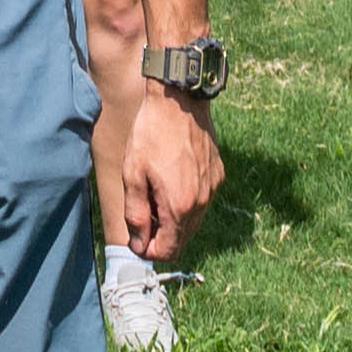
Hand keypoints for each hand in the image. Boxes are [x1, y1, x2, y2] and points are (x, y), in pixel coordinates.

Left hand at [113, 87, 222, 258]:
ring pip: (193, 222)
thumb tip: (139, 245)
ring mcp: (213, 189)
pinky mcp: (218, 175)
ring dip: (174, 219)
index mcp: (179, 207)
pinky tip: (173, 178)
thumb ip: (136, 215)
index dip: (148, 250)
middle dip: (160, 235)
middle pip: (181, 240)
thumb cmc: (151, 134)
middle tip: (143, 210)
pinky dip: (187, 201)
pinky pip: (202, 201)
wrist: (179, 99)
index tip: (136, 237)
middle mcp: (201, 203)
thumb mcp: (133, 174)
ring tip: (156, 192)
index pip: (167, 251)